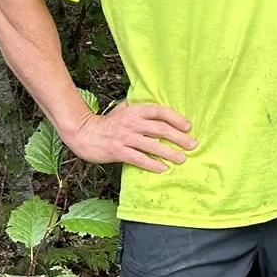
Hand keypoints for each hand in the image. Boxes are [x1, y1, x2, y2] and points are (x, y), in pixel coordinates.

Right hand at [63, 103, 196, 174]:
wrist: (84, 134)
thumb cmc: (108, 123)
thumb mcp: (123, 110)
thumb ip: (140, 108)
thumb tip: (160, 107)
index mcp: (135, 111)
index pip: (159, 112)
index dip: (175, 118)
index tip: (188, 126)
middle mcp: (132, 123)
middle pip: (160, 129)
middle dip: (179, 138)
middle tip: (193, 145)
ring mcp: (125, 138)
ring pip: (152, 146)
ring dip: (169, 153)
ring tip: (182, 159)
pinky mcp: (118, 151)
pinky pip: (139, 159)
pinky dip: (152, 164)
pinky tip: (163, 169)